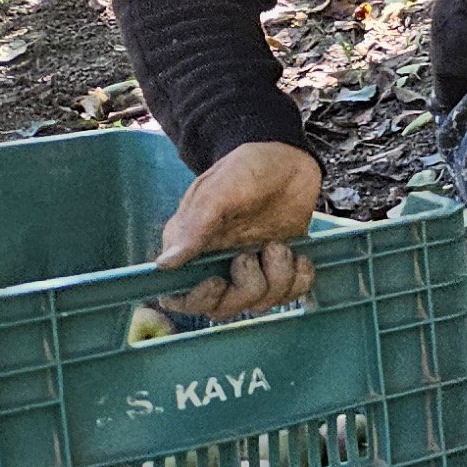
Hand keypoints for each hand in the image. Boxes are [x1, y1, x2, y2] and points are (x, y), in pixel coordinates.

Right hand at [148, 139, 321, 321]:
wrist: (286, 159)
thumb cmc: (245, 169)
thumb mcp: (219, 191)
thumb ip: (195, 227)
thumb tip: (165, 264)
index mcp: (192, 248)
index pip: (181, 297)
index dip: (197, 300)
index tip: (217, 281)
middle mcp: (218, 263)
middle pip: (225, 307)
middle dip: (247, 289)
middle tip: (255, 255)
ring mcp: (252, 267)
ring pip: (261, 302)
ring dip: (278, 280)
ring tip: (279, 245)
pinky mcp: (281, 266)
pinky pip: (291, 293)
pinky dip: (300, 280)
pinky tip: (300, 256)